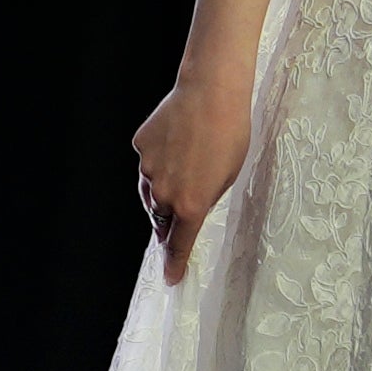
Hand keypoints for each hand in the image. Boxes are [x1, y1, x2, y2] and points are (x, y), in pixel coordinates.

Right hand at [129, 76, 249, 284]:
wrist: (212, 92)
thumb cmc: (231, 134)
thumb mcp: (229, 176)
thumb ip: (206, 199)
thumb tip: (191, 208)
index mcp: (191, 205)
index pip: (179, 244)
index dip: (174, 263)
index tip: (171, 278)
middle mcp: (164, 192)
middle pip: (160, 219)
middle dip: (169, 220)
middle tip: (183, 208)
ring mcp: (148, 169)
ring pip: (150, 191)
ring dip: (163, 188)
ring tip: (187, 163)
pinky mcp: (140, 146)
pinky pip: (148, 162)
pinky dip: (159, 159)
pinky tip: (177, 141)